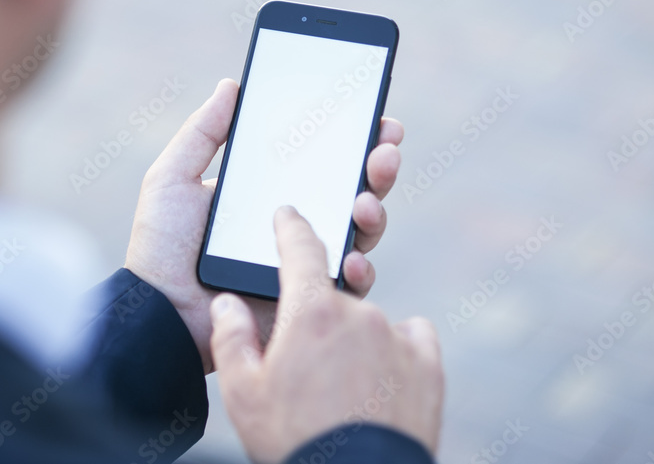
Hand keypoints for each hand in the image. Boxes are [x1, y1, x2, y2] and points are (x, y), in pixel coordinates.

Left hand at [124, 79, 403, 372]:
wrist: (157, 311)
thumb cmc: (160, 246)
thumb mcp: (173, 178)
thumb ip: (202, 132)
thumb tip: (232, 85)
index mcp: (270, 192)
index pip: (323, 159)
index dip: (355, 139)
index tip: (376, 118)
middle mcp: (295, 223)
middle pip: (353, 190)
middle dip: (378, 167)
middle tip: (384, 150)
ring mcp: (305, 262)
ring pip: (360, 233)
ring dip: (375, 212)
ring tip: (366, 201)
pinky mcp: (307, 300)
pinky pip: (346, 287)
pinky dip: (358, 270)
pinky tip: (351, 258)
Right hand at [210, 207, 444, 463]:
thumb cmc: (293, 440)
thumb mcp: (243, 393)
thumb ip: (231, 337)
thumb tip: (226, 302)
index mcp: (310, 312)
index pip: (299, 248)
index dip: (290, 226)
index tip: (287, 214)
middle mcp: (358, 312)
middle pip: (334, 296)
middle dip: (319, 318)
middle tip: (308, 361)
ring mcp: (397, 335)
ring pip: (369, 320)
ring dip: (355, 338)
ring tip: (341, 386)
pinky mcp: (427, 362)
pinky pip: (412, 335)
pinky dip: (396, 346)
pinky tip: (382, 376)